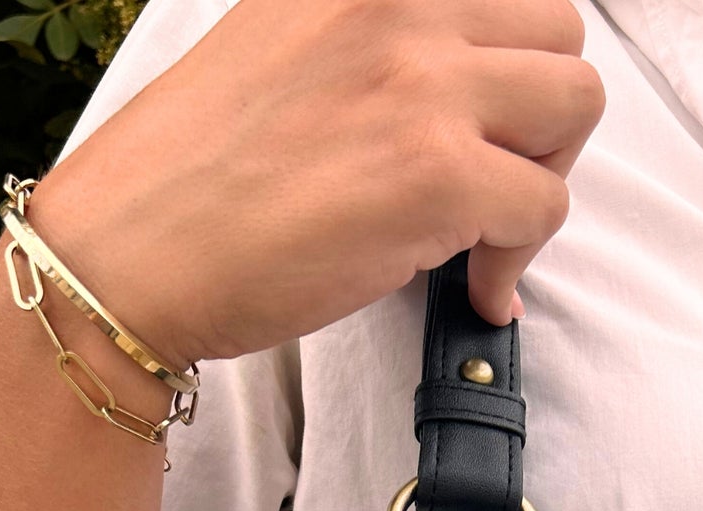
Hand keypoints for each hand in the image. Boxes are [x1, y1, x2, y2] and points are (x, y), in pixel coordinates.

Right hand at [25, 0, 605, 363]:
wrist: (127, 253)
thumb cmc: (190, 176)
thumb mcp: (280, 47)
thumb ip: (370, 42)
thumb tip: (446, 84)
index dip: (512, 58)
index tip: (492, 119)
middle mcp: (400, 4)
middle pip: (560, 32)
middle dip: (543, 115)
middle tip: (495, 177)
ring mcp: (424, 85)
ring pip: (575, 105)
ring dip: (543, 174)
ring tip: (486, 229)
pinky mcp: (439, 177)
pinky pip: (544, 208)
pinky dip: (518, 259)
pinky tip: (473, 289)